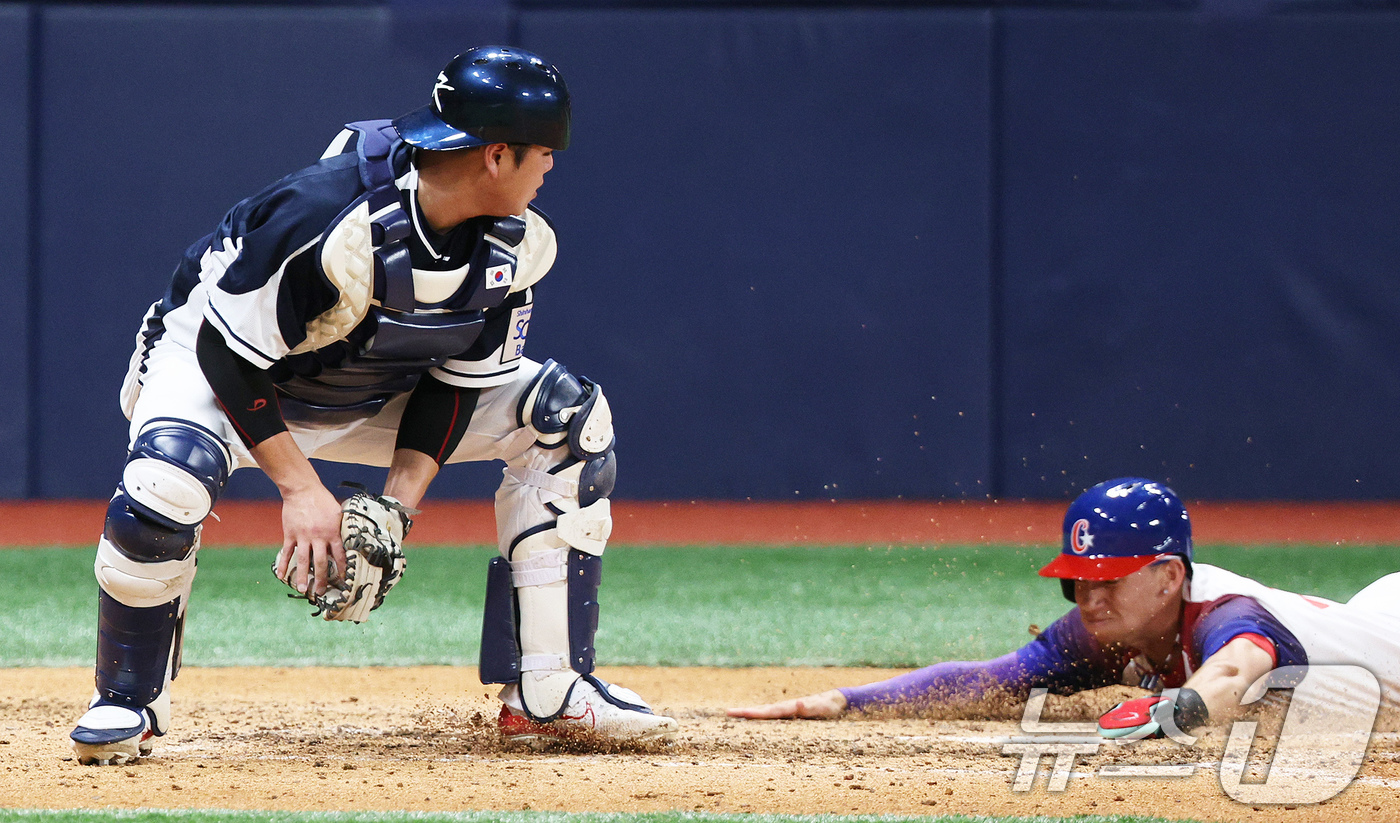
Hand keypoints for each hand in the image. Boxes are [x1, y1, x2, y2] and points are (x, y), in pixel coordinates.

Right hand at [272, 485, 345, 597]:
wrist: (303, 490)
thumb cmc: (323, 500)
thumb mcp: (338, 513)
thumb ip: (342, 528)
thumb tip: (351, 540)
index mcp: (333, 533)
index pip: (340, 555)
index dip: (342, 569)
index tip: (344, 581)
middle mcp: (318, 537)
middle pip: (321, 562)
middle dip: (322, 579)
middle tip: (321, 592)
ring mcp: (303, 537)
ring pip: (303, 560)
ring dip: (303, 576)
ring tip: (303, 589)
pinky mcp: (290, 534)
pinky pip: (286, 552)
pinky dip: (283, 564)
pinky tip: (281, 576)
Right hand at [727, 689, 847, 718]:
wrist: (835, 700)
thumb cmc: (827, 706)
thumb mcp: (820, 708)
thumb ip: (808, 707)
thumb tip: (797, 702)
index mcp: (788, 707)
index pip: (767, 712)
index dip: (753, 714)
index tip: (739, 714)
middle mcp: (785, 707)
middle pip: (761, 710)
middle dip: (745, 712)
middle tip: (727, 712)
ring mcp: (786, 710)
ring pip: (765, 712)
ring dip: (751, 713)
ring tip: (736, 714)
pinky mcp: (790, 714)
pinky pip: (772, 716)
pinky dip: (761, 716)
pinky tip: (756, 719)